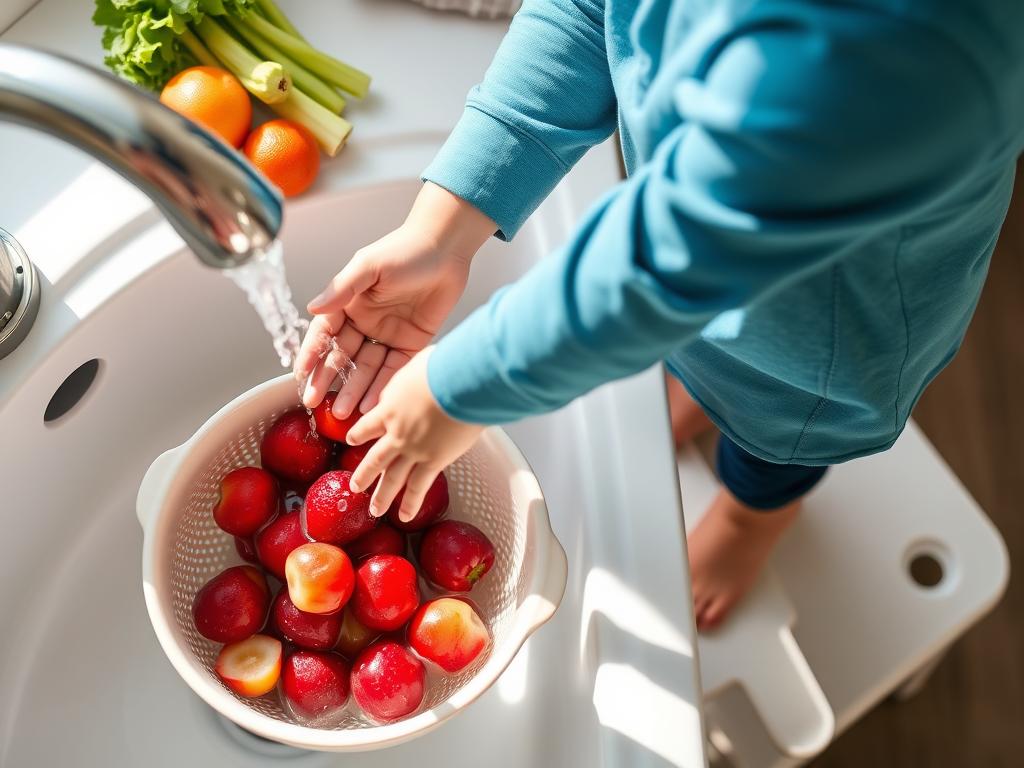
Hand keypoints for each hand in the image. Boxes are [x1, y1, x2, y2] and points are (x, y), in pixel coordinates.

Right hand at [295, 183, 495, 417]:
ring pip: (366, 369)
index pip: (324, 334)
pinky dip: (382, 388)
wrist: (448, 249)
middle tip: (314, 403)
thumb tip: (311, 308)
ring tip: (342, 413)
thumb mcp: (369, 266)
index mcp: (349, 303)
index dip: (311, 355)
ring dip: (354, 390)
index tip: (299, 376)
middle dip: (328, 381)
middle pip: (342, 357)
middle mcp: (365, 321)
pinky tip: (370, 406)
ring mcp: (388, 335)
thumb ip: (341, 289)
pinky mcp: (412, 344)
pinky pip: (394, 370)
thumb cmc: (405, 250)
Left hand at [346, 347, 483, 520]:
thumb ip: (412, 376)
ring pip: (393, 477)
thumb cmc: (443, 366)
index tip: (353, 440)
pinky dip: (411, 503)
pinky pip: (419, 486)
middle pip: (375, 457)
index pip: (369, 424)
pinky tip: (405, 517)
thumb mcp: (418, 364)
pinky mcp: (433, 460)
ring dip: (382, 494)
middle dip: (364, 473)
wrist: (458, 382)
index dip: (360, 433)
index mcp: (389, 406)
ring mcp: (413, 449)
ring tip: (374, 509)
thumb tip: (419, 373)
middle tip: (355, 486)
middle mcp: (396, 432)